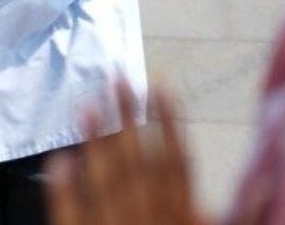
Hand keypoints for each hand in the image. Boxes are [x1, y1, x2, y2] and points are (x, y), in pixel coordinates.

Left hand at [46, 80, 203, 224]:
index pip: (177, 161)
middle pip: (138, 158)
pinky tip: (60, 157)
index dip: (170, 122)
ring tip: (88, 103)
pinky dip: (66, 184)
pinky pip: (72, 209)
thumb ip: (202, 212)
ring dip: (97, 139)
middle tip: (118, 76)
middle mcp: (149, 213)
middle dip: (129, 115)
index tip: (160, 87)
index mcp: (180, 212)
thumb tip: (224, 191)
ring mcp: (115, 223)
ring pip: (107, 177)